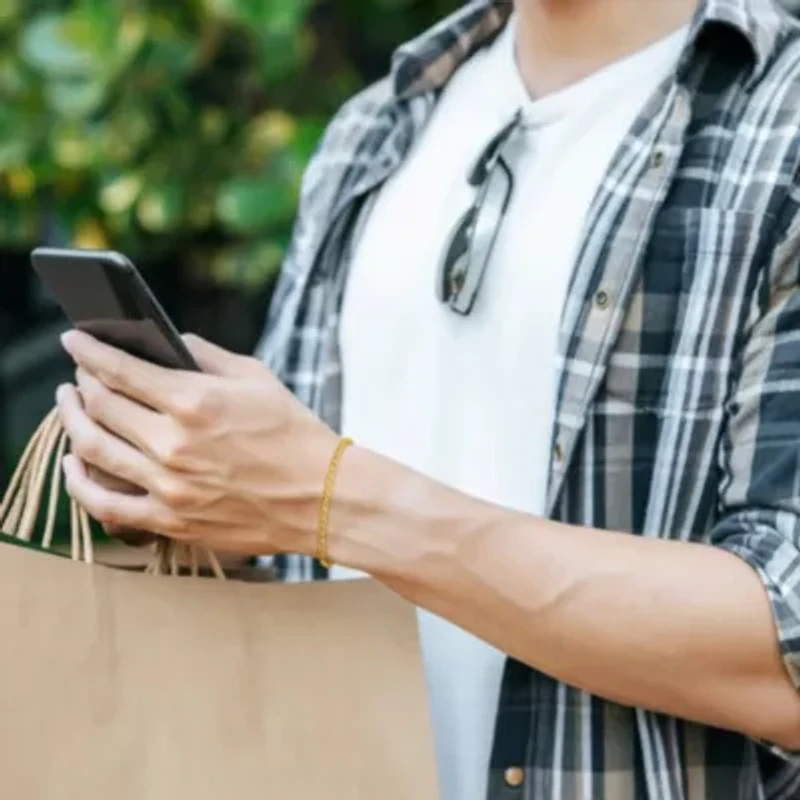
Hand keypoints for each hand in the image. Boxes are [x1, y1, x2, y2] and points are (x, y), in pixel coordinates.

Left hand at [56, 331, 337, 555]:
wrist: (321, 497)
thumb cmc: (294, 433)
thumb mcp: (257, 377)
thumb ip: (205, 354)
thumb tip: (164, 342)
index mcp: (195, 401)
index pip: (119, 369)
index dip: (88, 351)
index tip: (73, 341)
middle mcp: (173, 444)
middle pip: (100, 406)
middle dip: (80, 382)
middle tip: (77, 374)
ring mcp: (168, 486)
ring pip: (93, 449)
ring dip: (71, 421)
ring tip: (69, 407)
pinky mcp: (171, 520)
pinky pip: (106, 504)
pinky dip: (79, 481)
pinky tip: (74, 462)